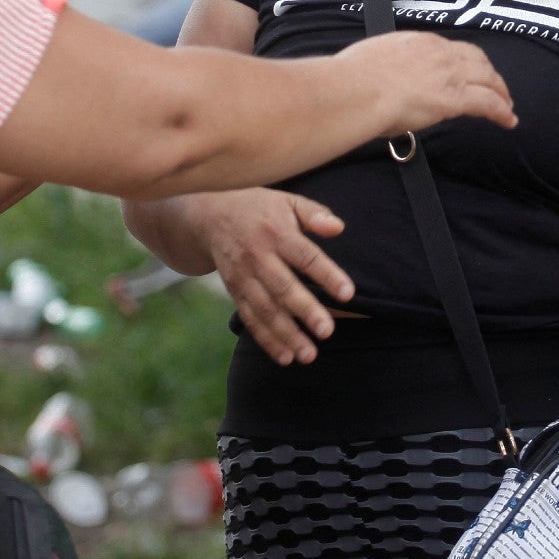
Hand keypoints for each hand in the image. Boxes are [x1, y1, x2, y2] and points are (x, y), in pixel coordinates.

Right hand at [198, 188, 353, 365]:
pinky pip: (250, 319)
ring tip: (309, 354)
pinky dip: (267, 340)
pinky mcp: (235, 292)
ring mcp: (243, 277)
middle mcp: (258, 257)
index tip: (348, 294)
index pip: (306, 256)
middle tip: (327, 331)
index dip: (327, 275)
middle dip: (305, 311)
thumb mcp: (287, 201)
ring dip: (286, 334)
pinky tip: (285, 357)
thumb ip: (314, 214)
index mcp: (277, 233)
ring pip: (265, 309)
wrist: (209, 217)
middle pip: (283, 287)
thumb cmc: (259, 209)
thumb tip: (339, 228)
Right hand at [340, 31, 515, 136]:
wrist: (356, 90)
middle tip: (495, 86)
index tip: (466, 71)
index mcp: (417, 41)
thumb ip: (384, 68)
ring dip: (500, 92)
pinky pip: (488, 102)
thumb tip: (381, 80)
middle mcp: (438, 52)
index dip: (463, 61)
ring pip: (488, 78)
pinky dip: (502, 111)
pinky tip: (509, 121)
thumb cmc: (351, 80)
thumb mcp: (370, 61)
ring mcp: (449, 74)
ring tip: (507, 105)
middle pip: (476, 58)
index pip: (449, 49)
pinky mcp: (455, 98)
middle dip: (489, 72)